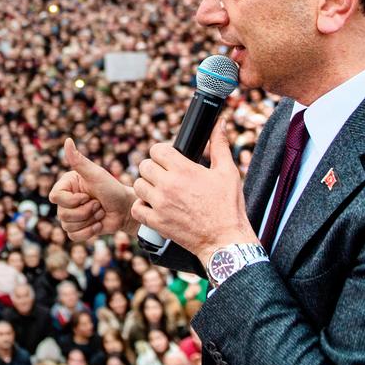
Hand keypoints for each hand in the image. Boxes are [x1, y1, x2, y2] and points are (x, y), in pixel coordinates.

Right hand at [50, 139, 136, 240]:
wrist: (126, 209)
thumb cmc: (112, 189)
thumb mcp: (96, 174)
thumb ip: (79, 160)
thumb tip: (67, 140)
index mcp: (66, 186)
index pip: (55, 197)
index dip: (72, 200)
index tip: (87, 195)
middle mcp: (65, 201)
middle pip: (63, 214)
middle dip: (86, 211)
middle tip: (99, 204)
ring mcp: (70, 216)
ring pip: (68, 226)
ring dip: (90, 221)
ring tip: (100, 212)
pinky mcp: (77, 230)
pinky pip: (74, 236)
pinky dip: (89, 232)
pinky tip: (99, 224)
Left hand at [132, 120, 256, 264]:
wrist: (225, 240)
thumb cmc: (228, 206)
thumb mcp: (228, 172)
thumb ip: (219, 145)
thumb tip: (218, 124)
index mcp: (184, 170)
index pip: (157, 150)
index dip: (162, 152)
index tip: (168, 159)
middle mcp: (168, 185)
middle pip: (144, 166)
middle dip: (154, 168)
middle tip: (165, 175)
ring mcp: (160, 205)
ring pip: (138, 185)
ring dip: (146, 186)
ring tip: (159, 190)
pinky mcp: (156, 222)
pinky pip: (136, 208)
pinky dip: (141, 206)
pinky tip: (153, 206)